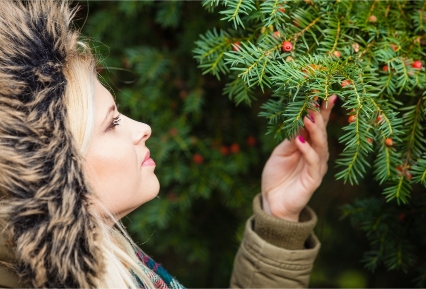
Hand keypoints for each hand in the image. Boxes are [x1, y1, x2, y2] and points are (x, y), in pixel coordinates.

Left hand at [261, 95, 336, 221]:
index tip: (322, 92)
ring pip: (321, 145)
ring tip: (309, 116)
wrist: (272, 203)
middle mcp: (316, 154)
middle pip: (322, 132)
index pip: (316, 125)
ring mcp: (316, 166)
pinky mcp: (314, 179)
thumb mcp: (280, 152)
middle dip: (321, 115)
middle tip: (319, 98)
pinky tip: (300, 140)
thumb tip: (300, 117)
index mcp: (308, 146)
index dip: (320, 110)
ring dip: (315, 130)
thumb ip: (291, 138)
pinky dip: (308, 150)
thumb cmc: (277, 177)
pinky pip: (313, 162)